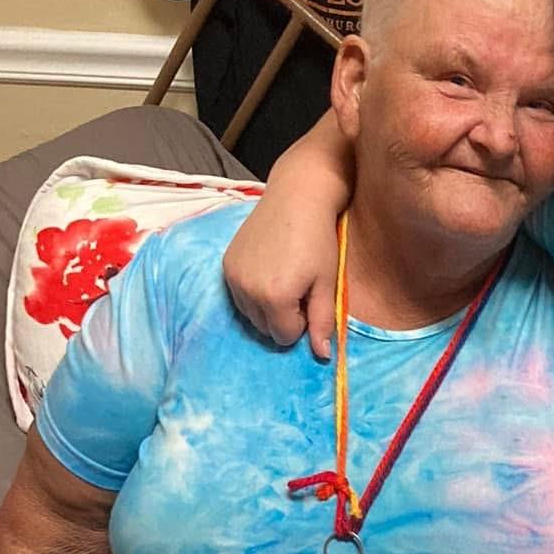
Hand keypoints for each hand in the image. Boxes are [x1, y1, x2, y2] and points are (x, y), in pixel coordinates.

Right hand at [223, 116, 352, 355]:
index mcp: (274, 297)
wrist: (297, 196)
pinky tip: (270, 268)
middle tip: (300, 287)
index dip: (302, 323)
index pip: (285, 337)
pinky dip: (253, 292)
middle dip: (284, 317)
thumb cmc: (320, 239)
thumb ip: (322, 321)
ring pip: (250, 315)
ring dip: (267, 307)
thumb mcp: (326, 283)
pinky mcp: (226, 264)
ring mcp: (232, 276)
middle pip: (265, 329)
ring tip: (285, 277)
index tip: (310, 297)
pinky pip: (238, 296)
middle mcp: (247, 290)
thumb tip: (322, 356)